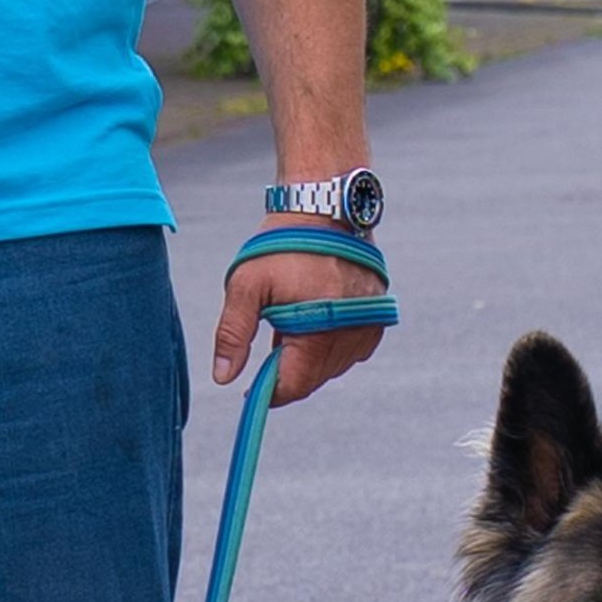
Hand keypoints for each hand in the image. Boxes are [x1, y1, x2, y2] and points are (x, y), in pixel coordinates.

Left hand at [212, 242, 389, 406]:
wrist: (325, 209)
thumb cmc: (283, 245)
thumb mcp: (246, 285)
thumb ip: (232, 334)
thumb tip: (223, 378)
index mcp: (318, 331)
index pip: (294, 385)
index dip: (270, 392)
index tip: (252, 389)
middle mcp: (351, 334)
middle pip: (314, 378)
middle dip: (288, 370)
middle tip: (271, 339)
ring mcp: (369, 326)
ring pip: (333, 366)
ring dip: (310, 358)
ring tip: (293, 321)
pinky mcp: (378, 317)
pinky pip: (352, 350)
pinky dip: (331, 345)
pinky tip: (316, 320)